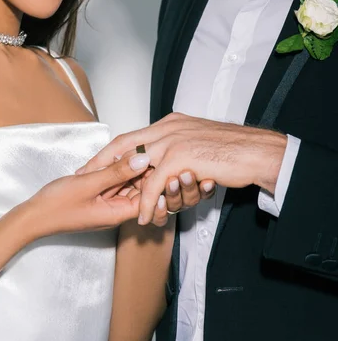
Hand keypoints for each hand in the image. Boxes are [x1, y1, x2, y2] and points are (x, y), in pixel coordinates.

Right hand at [24, 152, 150, 238]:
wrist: (32, 216)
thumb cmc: (58, 204)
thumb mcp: (89, 183)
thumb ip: (117, 171)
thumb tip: (143, 158)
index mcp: (118, 213)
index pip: (148, 199)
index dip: (154, 179)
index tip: (155, 158)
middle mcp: (116, 211)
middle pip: (140, 191)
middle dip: (144, 172)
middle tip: (146, 149)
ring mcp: (107, 205)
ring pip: (127, 185)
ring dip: (129, 169)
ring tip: (133, 149)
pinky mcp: (98, 198)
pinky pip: (114, 184)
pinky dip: (116, 172)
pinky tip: (115, 158)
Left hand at [78, 113, 286, 224]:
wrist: (257, 152)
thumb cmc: (233, 150)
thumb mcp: (199, 140)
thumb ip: (179, 145)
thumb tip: (166, 155)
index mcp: (170, 123)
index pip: (131, 136)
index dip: (110, 151)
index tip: (93, 163)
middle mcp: (168, 128)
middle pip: (124, 145)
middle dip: (101, 163)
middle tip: (83, 178)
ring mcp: (173, 141)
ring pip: (136, 167)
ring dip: (125, 190)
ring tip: (111, 206)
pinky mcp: (181, 158)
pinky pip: (155, 185)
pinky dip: (148, 203)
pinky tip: (145, 218)